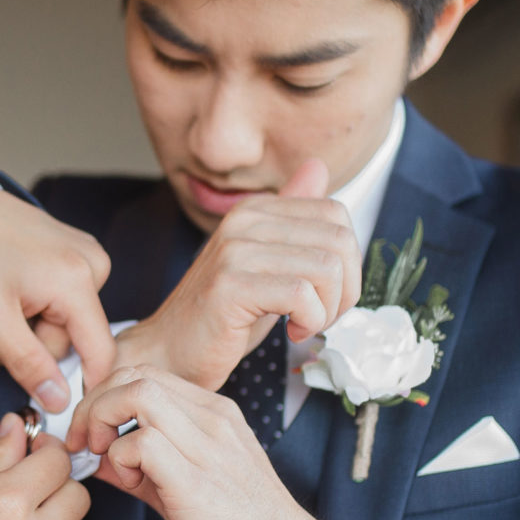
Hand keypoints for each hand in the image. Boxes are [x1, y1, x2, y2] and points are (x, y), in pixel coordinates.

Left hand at [0, 178, 113, 412]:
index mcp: (78, 282)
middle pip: (72, 341)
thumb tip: (60, 401)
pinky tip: (9, 292)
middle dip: (30, 346)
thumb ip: (27, 363)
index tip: (51, 401)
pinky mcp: (78, 254)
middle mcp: (94, 266)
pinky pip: (61, 303)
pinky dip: (32, 308)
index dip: (80, 386)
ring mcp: (88, 257)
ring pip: (63, 324)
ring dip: (26, 328)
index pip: (101, 355)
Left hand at [79, 366, 346, 519]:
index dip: (106, 398)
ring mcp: (208, 446)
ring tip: (108, 462)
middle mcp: (213, 420)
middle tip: (87, 444)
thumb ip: (145, 467)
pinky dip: (119, 459)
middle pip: (135, 375)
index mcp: (215, 415)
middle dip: (94, 405)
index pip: (146, 375)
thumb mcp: (191, 485)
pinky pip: (141, 442)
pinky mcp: (196, 481)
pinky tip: (130, 486)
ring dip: (103, 424)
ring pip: (136, 394)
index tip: (93, 434)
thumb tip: (98, 458)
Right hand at [92, 160, 357, 424]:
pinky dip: (309, 321)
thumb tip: (318, 166)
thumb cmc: (223, 317)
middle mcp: (243, 220)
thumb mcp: (267, 264)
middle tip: (319, 316)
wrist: (170, 352)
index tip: (326, 294)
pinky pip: (300, 296)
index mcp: (255, 210)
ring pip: (326, 269)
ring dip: (327, 310)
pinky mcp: (229, 285)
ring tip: (303, 325)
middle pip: (339, 241)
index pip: (336, 215)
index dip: (348, 262)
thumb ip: (293, 219)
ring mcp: (234, 250)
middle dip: (344, 290)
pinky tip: (291, 332)